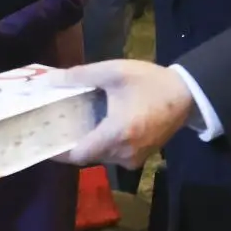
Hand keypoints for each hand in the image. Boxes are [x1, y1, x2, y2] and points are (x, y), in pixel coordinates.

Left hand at [56, 61, 197, 168]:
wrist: (187, 95)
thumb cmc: (150, 83)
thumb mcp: (114, 72)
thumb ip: (80, 75)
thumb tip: (49, 80)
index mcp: (116, 134)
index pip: (77, 155)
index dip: (58, 151)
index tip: (43, 140)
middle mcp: (123, 153)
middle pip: (87, 155)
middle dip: (72, 142)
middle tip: (57, 125)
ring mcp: (134, 158)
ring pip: (101, 156)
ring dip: (89, 142)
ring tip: (76, 122)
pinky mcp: (141, 158)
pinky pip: (114, 155)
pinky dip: (104, 144)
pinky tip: (99, 125)